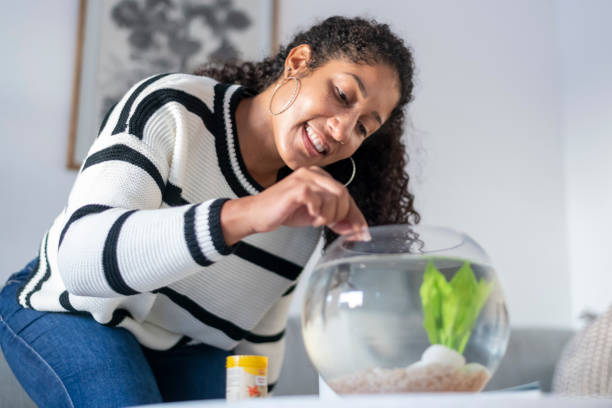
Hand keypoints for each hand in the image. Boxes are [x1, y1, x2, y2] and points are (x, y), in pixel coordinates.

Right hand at [221, 166, 369, 244]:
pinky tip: (311, 217)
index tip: (362, 233)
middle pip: (344, 194)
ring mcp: (305, 177)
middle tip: (333, 227)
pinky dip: (319, 213)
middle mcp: (314, 172)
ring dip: (329, 216)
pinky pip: (319, 201)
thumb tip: (358, 229)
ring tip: (316, 220)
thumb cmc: (284, 212)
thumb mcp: (316, 214)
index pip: (345, 194)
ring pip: (335, 197)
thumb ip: (336, 217)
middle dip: (342, 216)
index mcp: (319, 176)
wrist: (257, 214)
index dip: (355, 215)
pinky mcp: (297, 187)